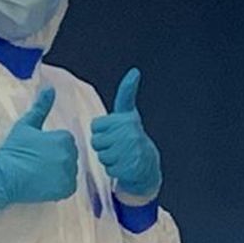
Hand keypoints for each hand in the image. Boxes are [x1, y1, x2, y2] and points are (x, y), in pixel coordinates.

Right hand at [0, 88, 77, 217]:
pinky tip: (44, 183)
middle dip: (57, 158)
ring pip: (69, 171)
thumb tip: (50, 87)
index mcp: (64, 138)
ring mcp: (69, 173)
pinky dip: (59, 186)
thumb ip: (41, 107)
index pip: (65, 141)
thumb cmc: (14, 149)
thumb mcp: (26, 124)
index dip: (51, 146)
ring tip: (40, 173)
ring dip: (59, 172)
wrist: (4, 176)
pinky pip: (69, 186)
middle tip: (38, 163)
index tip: (38, 151)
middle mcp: (70, 155)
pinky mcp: (66, 189)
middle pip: (69, 156)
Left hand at [90, 68, 160, 198]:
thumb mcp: (129, 113)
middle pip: (96, 141)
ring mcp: (132, 150)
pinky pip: (109, 169)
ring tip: (121, 156)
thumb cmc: (132, 137)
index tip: (114, 132)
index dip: (101, 131)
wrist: (147, 165)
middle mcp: (131, 133)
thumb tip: (135, 71)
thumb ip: (127, 93)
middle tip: (117, 147)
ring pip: (102, 156)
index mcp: (127, 119)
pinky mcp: (131, 167)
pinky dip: (114, 171)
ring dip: (108, 159)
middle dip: (103, 146)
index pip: (96, 125)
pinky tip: (125, 167)